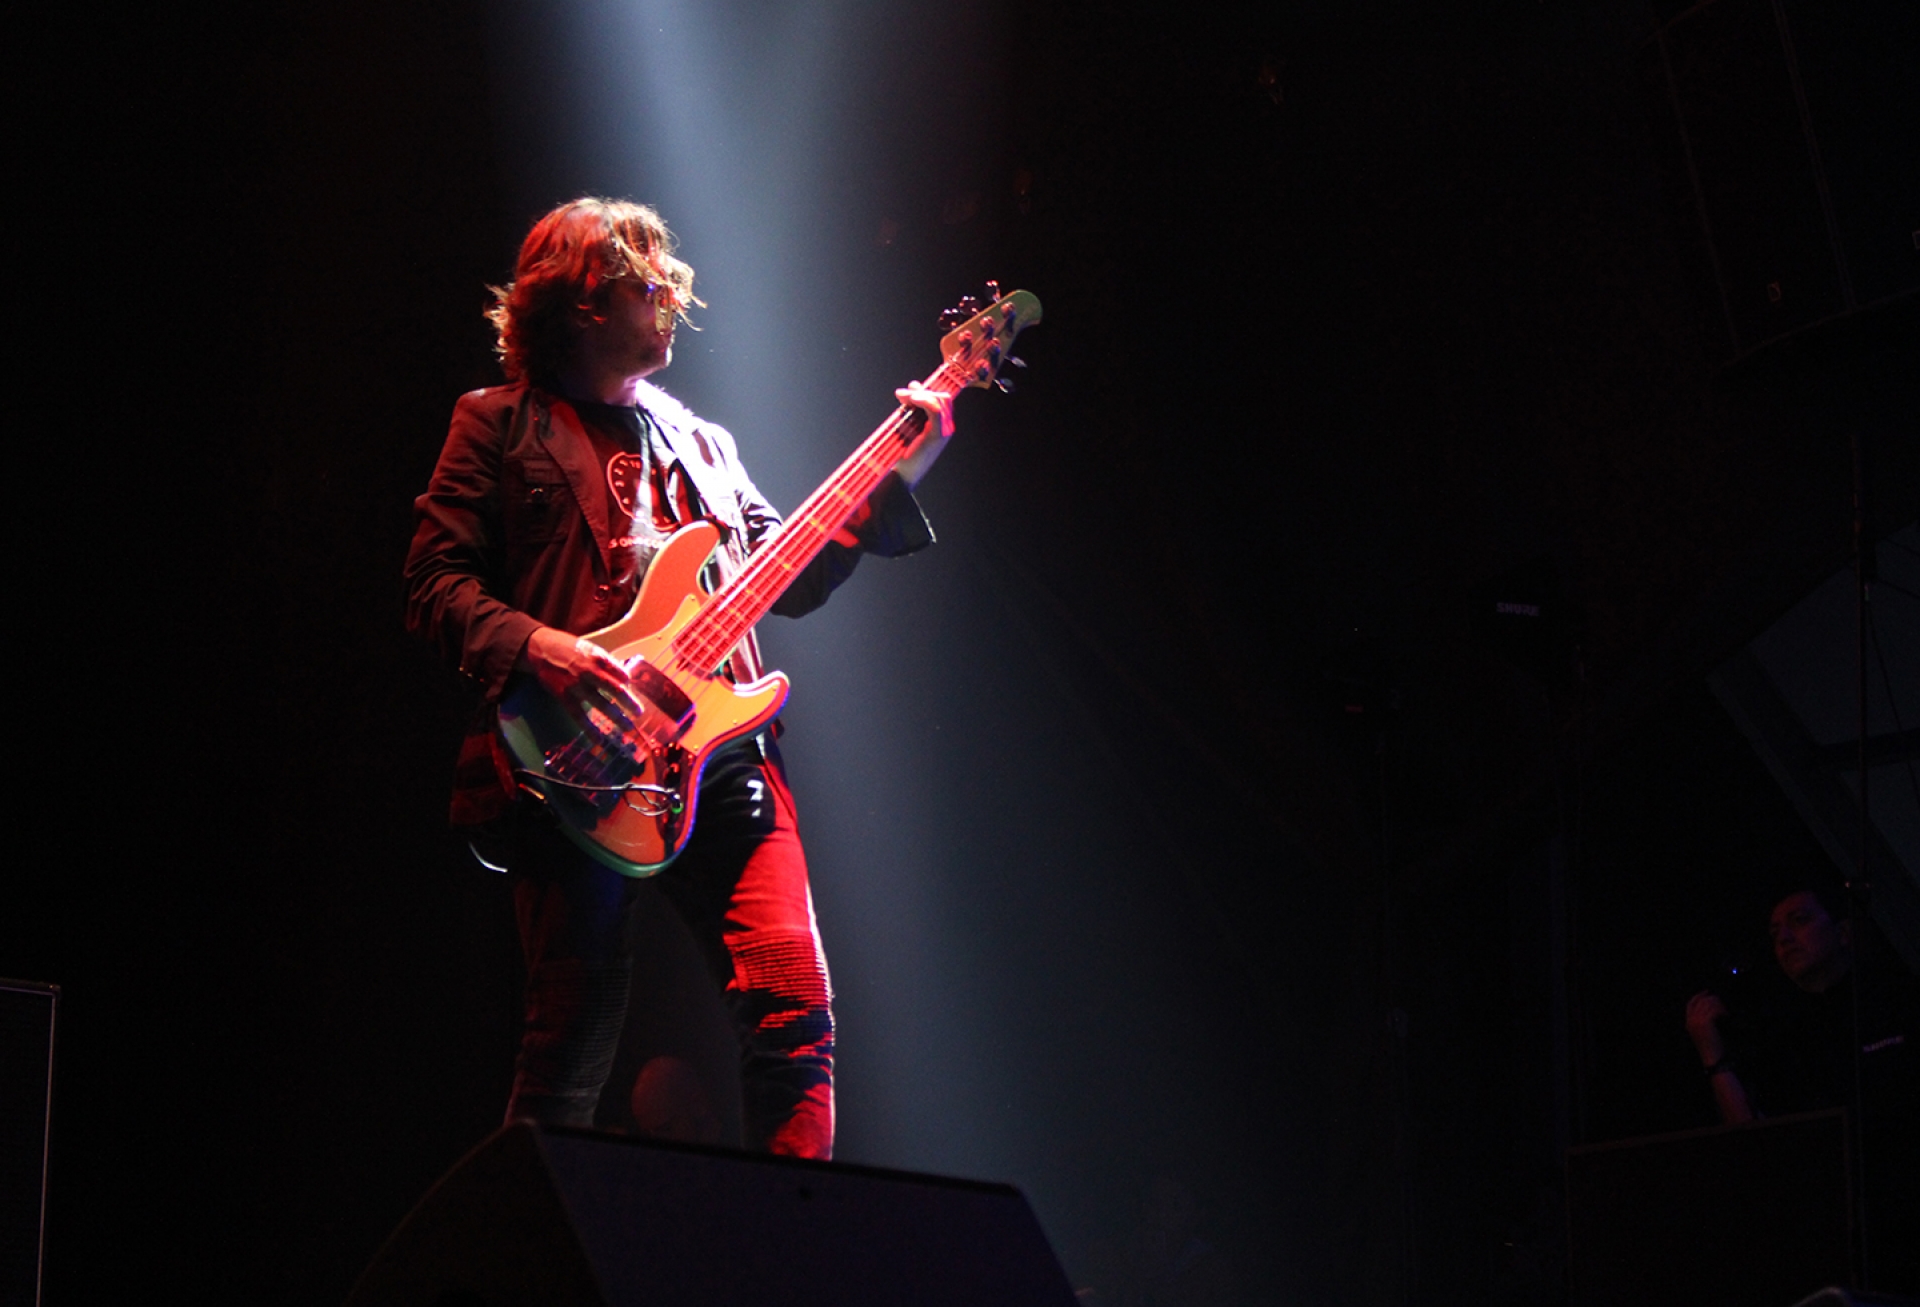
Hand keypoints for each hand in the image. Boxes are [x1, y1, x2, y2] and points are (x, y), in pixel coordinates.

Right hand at [519, 627, 647, 734]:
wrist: (540, 648)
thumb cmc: (568, 648)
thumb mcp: (589, 648)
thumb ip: (606, 662)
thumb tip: (624, 676)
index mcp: (598, 658)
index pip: (620, 673)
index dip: (629, 683)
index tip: (634, 691)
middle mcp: (589, 671)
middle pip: (615, 690)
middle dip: (630, 703)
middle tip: (639, 713)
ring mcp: (577, 685)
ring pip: (601, 704)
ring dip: (617, 717)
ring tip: (628, 728)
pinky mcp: (564, 696)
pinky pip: (579, 715)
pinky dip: (589, 729)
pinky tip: (598, 738)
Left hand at [893, 380, 955, 487]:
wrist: (901, 476)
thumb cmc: (902, 454)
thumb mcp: (906, 425)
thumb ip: (911, 407)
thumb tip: (913, 386)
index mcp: (941, 426)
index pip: (941, 400)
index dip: (927, 390)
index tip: (910, 389)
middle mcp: (946, 427)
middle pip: (943, 397)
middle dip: (923, 390)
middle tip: (901, 395)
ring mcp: (944, 431)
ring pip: (941, 400)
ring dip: (920, 394)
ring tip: (903, 397)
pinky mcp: (937, 435)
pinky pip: (936, 410)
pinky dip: (924, 400)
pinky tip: (911, 400)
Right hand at [1685, 990, 1729, 1063]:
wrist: (1714, 1059)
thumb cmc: (1713, 1048)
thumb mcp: (1706, 1032)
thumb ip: (1704, 1020)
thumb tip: (1712, 1003)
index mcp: (1688, 1022)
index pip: (1691, 1003)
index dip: (1699, 996)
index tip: (1708, 992)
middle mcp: (1690, 1020)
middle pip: (1702, 1001)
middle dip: (1714, 1001)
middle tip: (1724, 1008)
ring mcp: (1697, 1021)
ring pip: (1709, 1004)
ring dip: (1720, 1006)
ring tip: (1726, 1014)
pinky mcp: (1705, 1022)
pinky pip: (1715, 1010)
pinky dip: (1723, 1012)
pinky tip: (1727, 1017)